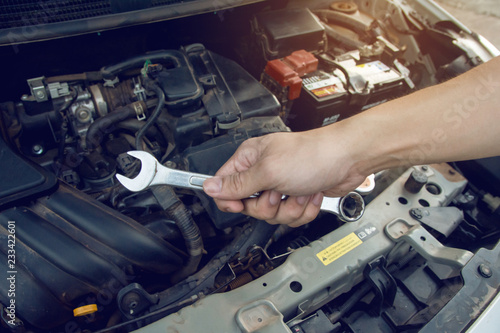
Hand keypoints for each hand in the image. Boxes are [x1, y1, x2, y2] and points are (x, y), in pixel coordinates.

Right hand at [202, 129, 367, 226]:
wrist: (348, 160)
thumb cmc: (312, 155)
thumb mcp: (268, 171)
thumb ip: (237, 184)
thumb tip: (210, 186)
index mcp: (250, 159)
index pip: (224, 185)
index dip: (230, 200)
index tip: (241, 204)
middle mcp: (263, 172)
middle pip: (249, 206)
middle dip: (268, 206)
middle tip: (278, 192)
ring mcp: (281, 186)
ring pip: (272, 215)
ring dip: (289, 208)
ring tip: (299, 191)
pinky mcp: (296, 196)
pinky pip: (291, 217)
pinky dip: (303, 210)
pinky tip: (310, 194)